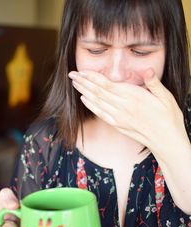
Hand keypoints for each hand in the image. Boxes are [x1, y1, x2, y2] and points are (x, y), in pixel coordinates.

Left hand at [69, 69, 185, 155]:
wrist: (166, 141)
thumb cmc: (168, 118)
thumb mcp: (166, 97)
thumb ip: (154, 83)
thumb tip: (148, 70)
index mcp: (134, 97)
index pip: (108, 84)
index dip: (93, 77)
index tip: (82, 71)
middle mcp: (123, 107)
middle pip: (98, 92)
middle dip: (84, 82)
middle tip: (72, 75)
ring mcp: (119, 117)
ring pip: (97, 102)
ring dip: (84, 92)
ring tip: (75, 84)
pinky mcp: (119, 125)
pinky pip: (101, 115)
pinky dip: (91, 106)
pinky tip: (84, 100)